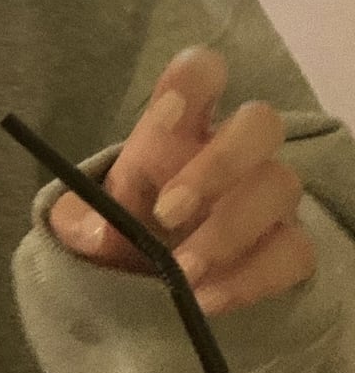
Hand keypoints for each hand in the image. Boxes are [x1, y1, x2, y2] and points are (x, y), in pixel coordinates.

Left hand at [49, 46, 315, 315]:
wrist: (148, 283)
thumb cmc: (122, 230)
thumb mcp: (86, 222)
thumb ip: (80, 219)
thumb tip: (98, 231)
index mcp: (179, 127)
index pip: (202, 73)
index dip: (191, 83)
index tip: (164, 115)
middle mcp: (232, 152)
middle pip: (261, 123)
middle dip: (219, 164)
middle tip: (166, 213)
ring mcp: (268, 197)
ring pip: (280, 185)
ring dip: (228, 231)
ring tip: (183, 272)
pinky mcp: (289, 247)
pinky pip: (293, 252)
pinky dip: (250, 279)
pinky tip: (206, 299)